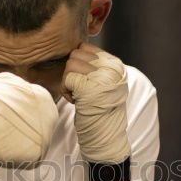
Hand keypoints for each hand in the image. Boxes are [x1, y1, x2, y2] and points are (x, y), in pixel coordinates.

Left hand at [63, 42, 130, 162]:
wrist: (105, 133)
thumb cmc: (100, 109)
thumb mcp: (105, 82)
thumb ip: (95, 65)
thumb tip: (74, 49)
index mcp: (115, 65)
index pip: (86, 47)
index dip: (78, 63)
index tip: (84, 81)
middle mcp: (110, 68)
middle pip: (75, 54)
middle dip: (72, 72)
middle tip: (79, 89)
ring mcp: (100, 76)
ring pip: (69, 64)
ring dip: (68, 81)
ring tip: (78, 95)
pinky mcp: (88, 86)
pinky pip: (66, 78)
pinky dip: (65, 90)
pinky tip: (75, 101)